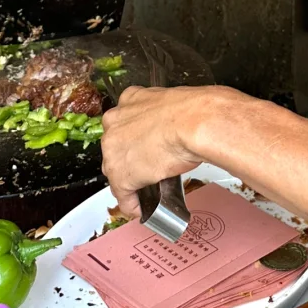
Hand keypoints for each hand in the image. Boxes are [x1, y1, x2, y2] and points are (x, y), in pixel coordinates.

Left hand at [101, 84, 228, 218]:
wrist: (193, 123)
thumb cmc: (193, 112)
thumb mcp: (174, 105)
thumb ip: (164, 116)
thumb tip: (174, 125)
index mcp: (129, 99)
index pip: (125, 124)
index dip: (134, 138)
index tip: (143, 146)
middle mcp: (115, 121)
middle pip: (116, 147)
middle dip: (130, 158)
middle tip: (149, 166)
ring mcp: (114, 149)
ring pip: (117, 170)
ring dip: (130, 180)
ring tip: (147, 188)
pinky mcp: (120, 175)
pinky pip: (123, 195)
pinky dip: (131, 204)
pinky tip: (140, 208)